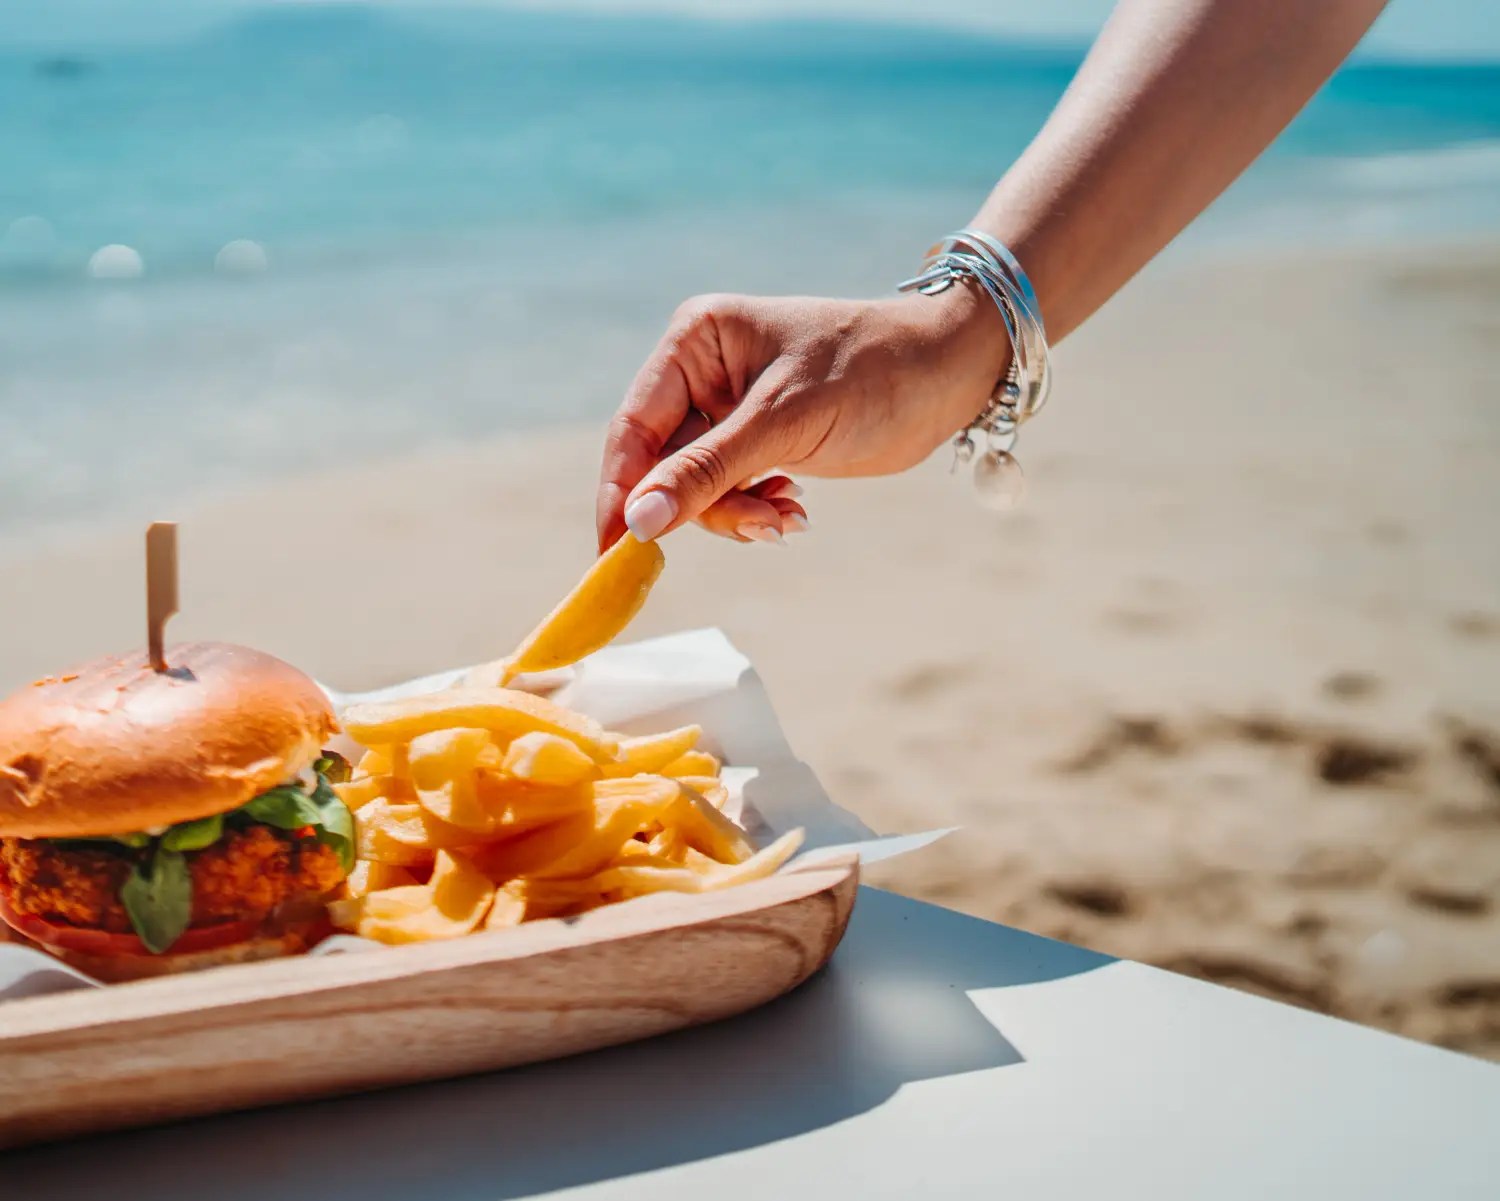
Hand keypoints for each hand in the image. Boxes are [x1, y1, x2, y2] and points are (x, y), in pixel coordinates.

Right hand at [596, 285, 1009, 548]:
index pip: (634, 427)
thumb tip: (637, 522)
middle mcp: (702, 371)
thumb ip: (709, 471)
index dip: (623, 493)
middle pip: (663, 465)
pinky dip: (756, 511)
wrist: (950, 373)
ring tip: (789, 519)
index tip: (615, 553)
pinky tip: (795, 511)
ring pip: (697, 488)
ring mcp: (729, 408)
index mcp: (695, 341)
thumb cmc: (873, 371)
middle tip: (762, 528)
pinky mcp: (758, 440)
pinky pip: (729, 492)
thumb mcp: (786, 421)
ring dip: (738, 514)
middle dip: (706, 507)